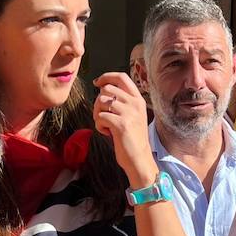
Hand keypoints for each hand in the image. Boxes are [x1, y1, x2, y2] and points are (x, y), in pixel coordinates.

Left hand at [92, 72, 156, 186]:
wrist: (139, 158)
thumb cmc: (131, 138)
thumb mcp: (132, 115)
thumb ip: (122, 101)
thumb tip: (102, 88)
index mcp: (138, 99)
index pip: (121, 77)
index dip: (106, 76)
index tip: (97, 82)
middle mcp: (135, 103)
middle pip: (106, 89)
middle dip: (98, 102)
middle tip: (102, 115)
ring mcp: (129, 113)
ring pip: (101, 102)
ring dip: (97, 114)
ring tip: (105, 125)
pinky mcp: (121, 124)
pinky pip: (100, 117)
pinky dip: (99, 125)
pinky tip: (107, 133)